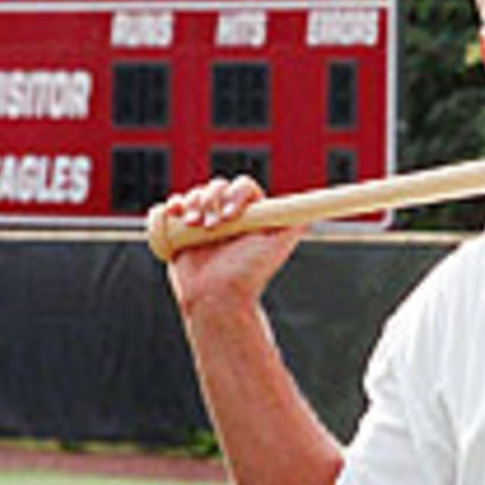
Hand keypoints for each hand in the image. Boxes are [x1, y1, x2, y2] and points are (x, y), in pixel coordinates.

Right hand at [162, 175, 306, 312]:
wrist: (218, 299)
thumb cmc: (249, 275)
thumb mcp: (279, 245)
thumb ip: (294, 223)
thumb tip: (313, 206)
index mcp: (251, 214)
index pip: (243, 187)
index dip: (236, 195)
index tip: (230, 215)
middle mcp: (227, 215)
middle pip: (217, 186)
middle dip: (212, 200)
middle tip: (213, 226)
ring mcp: (203, 222)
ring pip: (195, 194)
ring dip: (193, 203)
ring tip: (194, 225)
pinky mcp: (180, 231)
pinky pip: (173, 207)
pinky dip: (172, 205)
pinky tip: (175, 212)